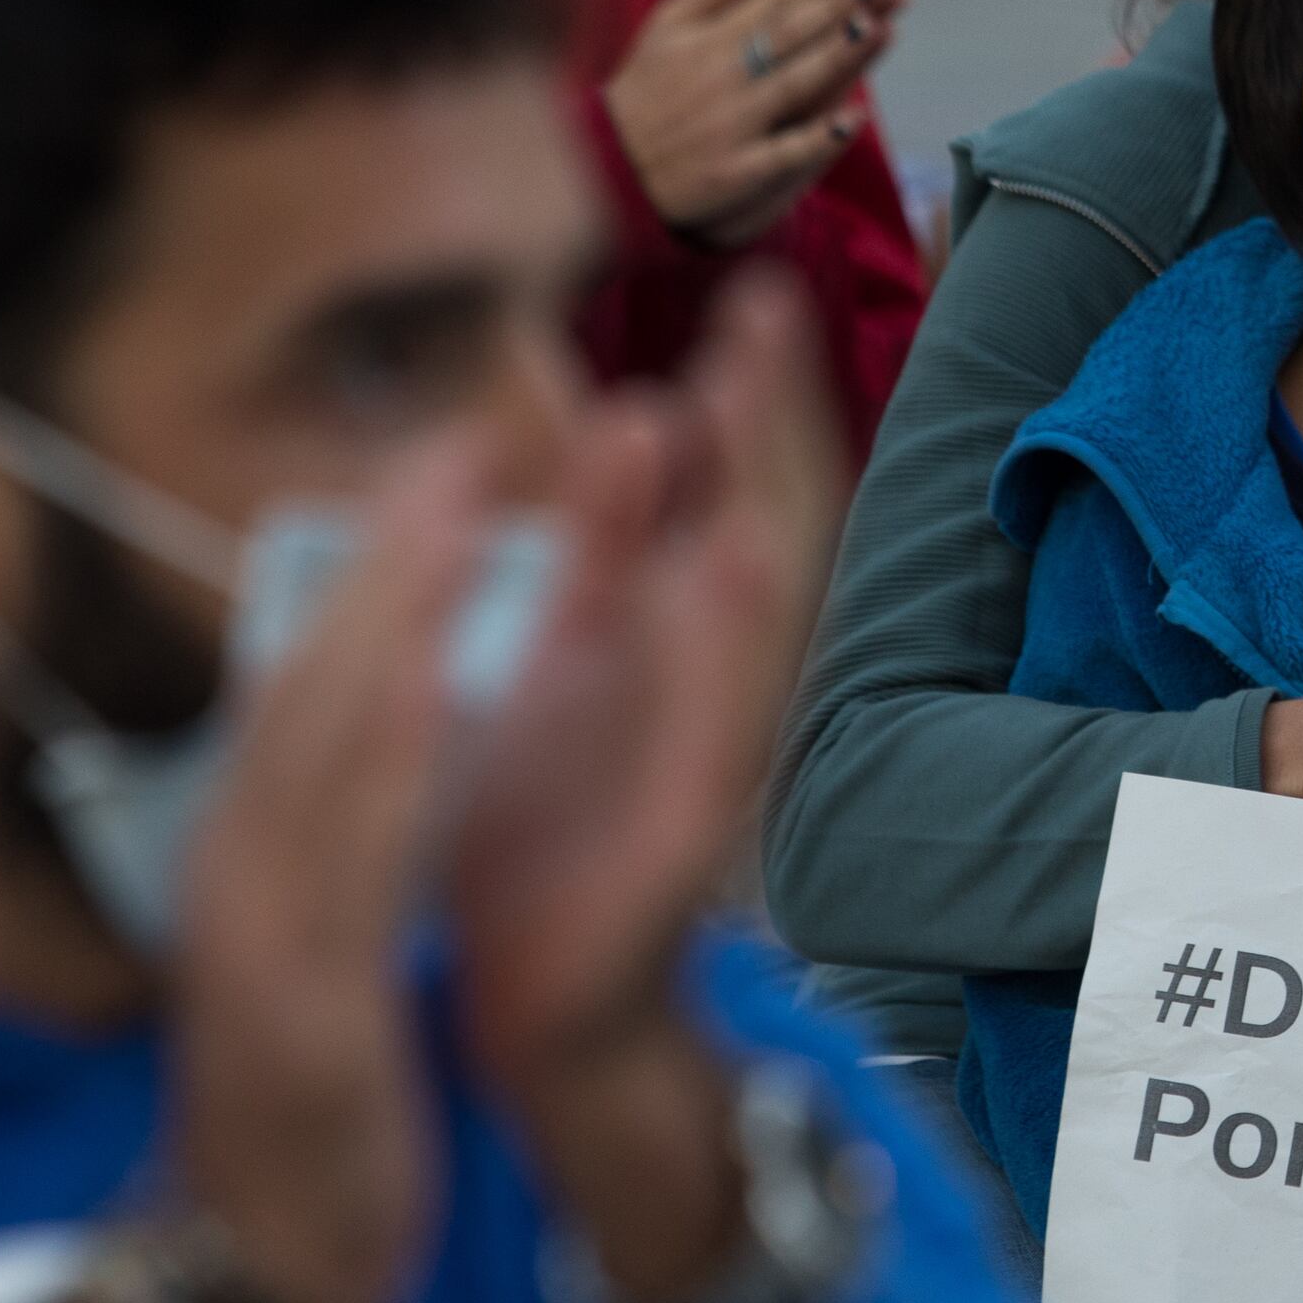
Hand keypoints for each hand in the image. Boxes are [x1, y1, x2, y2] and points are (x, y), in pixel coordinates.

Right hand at [165, 437, 488, 1302]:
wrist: (245, 1273)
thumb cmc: (295, 1106)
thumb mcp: (304, 952)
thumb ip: (325, 848)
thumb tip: (365, 738)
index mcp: (251, 855)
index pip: (307, 686)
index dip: (375, 572)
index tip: (440, 464)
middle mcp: (240, 873)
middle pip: (306, 685)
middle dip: (386, 558)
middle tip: (458, 438)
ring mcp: (259, 939)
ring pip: (318, 748)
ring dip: (388, 621)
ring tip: (456, 510)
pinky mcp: (301, 1012)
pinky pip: (348, 868)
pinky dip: (387, 767)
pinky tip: (435, 688)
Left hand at [447, 268, 851, 1302]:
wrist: (538, 1012)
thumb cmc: (549, 841)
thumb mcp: (570, 661)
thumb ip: (609, 546)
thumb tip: (644, 414)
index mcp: (672, 639)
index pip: (727, 489)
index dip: (744, 396)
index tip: (746, 290)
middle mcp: (709, 685)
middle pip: (760, 521)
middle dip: (765, 416)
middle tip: (761, 299)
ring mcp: (712, 756)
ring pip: (757, 614)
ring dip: (761, 502)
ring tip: (750, 396)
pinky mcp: (689, 833)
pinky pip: (724, 726)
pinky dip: (731, 645)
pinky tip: (733, 565)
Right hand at [605, 0, 906, 247]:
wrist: (604, 171)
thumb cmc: (647, 90)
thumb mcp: (669, 24)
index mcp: (706, 37)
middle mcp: (720, 77)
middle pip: (787, 34)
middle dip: (837, 2)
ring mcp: (729, 127)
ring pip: (791, 85)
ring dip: (836, 57)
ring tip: (879, 27)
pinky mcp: (734, 175)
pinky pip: (780, 155)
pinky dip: (814, 138)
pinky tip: (852, 120)